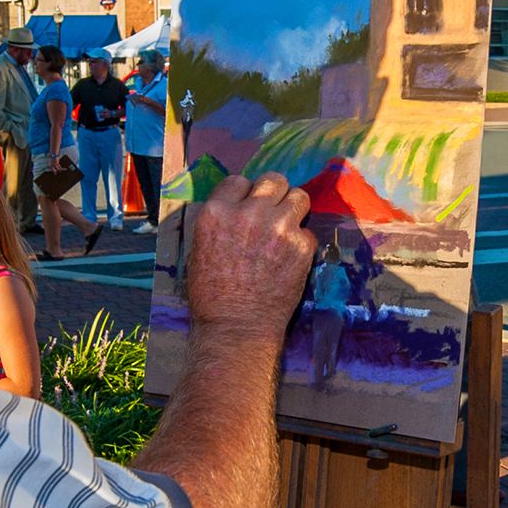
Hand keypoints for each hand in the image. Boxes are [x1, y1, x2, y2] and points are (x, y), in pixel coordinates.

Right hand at [185, 173, 313, 334]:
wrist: (236, 326)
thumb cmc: (212, 296)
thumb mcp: (199, 250)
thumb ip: (219, 223)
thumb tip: (235, 209)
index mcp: (216, 212)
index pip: (239, 181)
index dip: (246, 193)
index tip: (250, 205)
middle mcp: (248, 213)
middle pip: (273, 180)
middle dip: (275, 193)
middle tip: (275, 210)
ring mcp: (278, 228)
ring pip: (299, 196)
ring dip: (294, 209)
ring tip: (288, 226)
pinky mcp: (301, 246)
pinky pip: (308, 231)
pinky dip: (302, 242)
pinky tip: (290, 258)